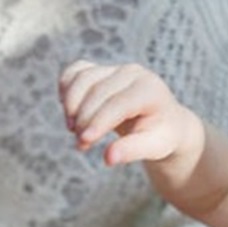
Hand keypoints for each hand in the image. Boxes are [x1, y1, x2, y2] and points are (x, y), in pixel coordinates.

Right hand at [59, 60, 191, 165]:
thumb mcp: (154, 147)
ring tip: (73, 131)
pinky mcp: (101, 70)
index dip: (99, 121)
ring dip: (71, 105)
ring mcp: (115, 68)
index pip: (119, 103)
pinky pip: (75, 71)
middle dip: (84, 119)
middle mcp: (133, 73)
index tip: (85, 141)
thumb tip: (108, 158)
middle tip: (81, 145)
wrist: (161, 121)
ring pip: (83, 78)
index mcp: (150, 89)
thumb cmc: (159, 135)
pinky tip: (68, 111)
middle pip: (98, 92)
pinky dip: (66, 88)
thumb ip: (132, 151)